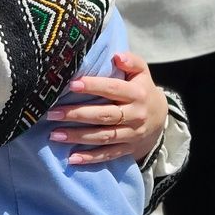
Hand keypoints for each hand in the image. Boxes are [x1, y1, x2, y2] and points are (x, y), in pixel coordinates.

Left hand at [46, 52, 167, 164]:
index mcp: (137, 94)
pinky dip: (90, 159)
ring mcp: (132, 134)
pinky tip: (72, 158)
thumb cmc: (143, 89)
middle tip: (52, 113)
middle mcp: (136, 115)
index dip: (93, 86)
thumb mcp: (142, 72)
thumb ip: (131, 61)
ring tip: (54, 134)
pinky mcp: (128, 149)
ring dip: (78, 137)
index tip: (71, 84)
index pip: (113, 89)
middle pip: (104, 115)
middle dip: (77, 114)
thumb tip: (117, 55)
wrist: (161, 118)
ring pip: (103, 137)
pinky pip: (108, 155)